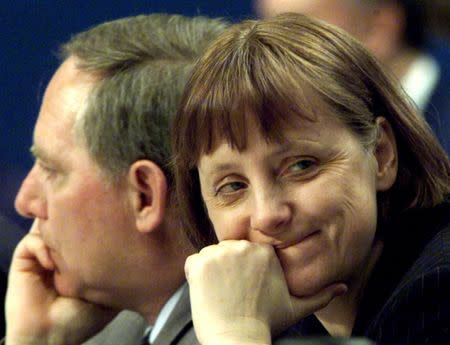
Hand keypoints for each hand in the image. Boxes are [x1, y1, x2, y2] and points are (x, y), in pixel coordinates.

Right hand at [5, 222, 117, 344]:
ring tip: (71, 243)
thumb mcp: (110, 290)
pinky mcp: (25, 257)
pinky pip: (33, 240)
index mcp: (83, 256)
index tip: (108, 219)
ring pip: (51, 225)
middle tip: (89, 222)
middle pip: (70, 221)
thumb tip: (136, 245)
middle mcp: (64, 250)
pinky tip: (52, 265)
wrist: (52, 336)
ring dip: (60, 231)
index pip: (89, 228)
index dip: (98, 221)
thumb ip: (119, 266)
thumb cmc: (83, 318)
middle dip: (79, 219)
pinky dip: (43, 247)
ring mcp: (44, 252)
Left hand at [185, 240, 346, 344]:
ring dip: (211, 273)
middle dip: (226, 270)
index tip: (244, 289)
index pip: (244, 251)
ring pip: (210, 256)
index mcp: (265, 251)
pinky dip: (195, 277)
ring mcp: (221, 254)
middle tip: (233, 294)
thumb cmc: (266, 323)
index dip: (241, 270)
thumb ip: (320, 294)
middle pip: (226, 251)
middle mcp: (244, 247)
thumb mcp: (296, 307)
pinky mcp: (201, 263)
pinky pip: (193, 263)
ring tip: (222, 294)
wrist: (238, 340)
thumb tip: (343, 286)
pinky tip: (208, 293)